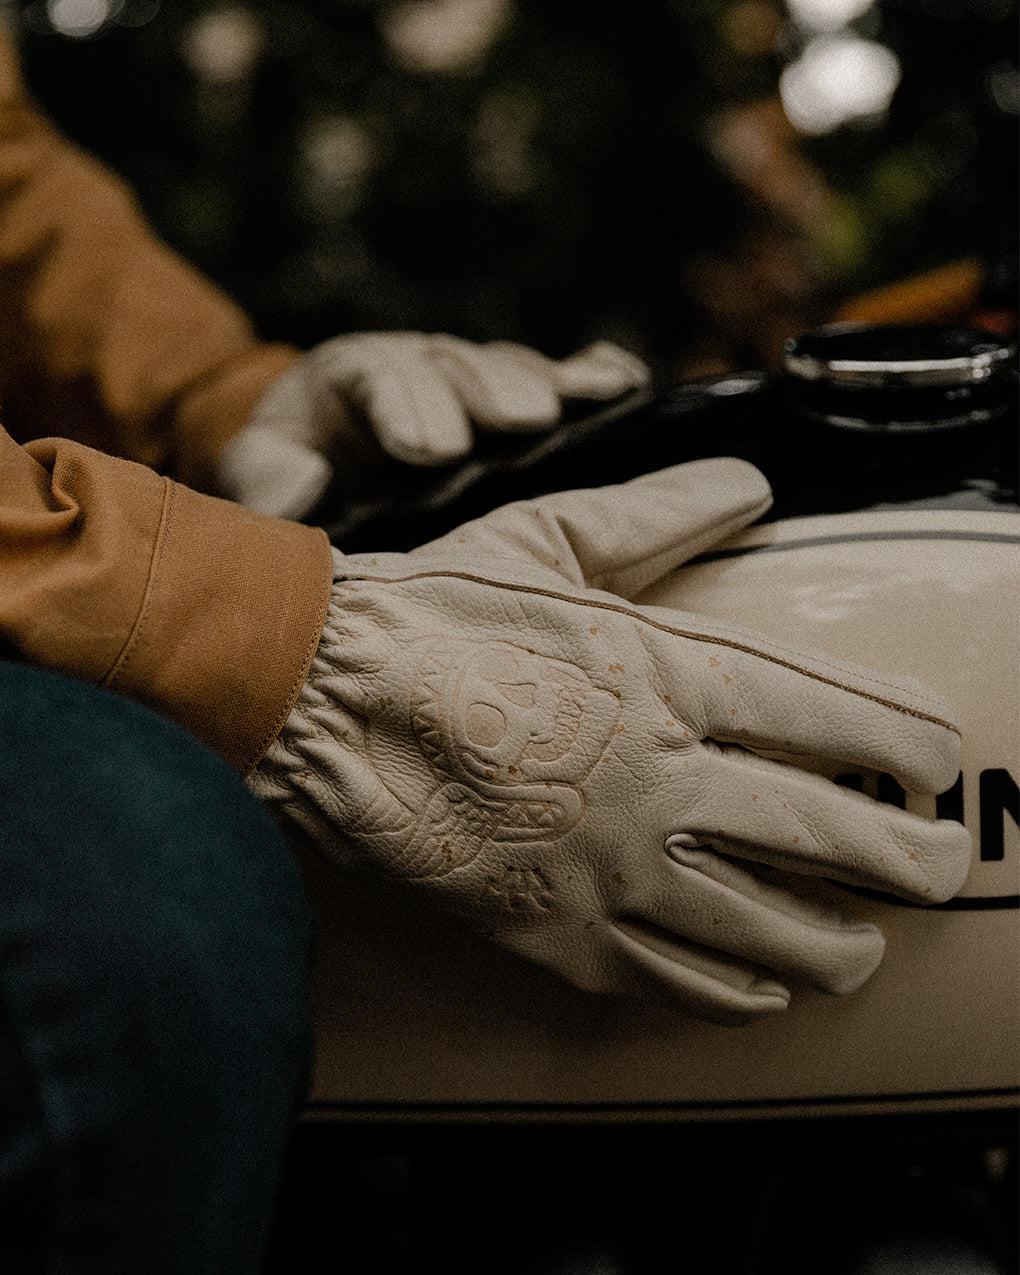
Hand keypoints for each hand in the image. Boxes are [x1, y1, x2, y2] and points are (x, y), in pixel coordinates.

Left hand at [218, 333, 649, 519]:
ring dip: (547, 385)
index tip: (430, 449)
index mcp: (348, 378)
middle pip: (454, 365)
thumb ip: (265, 477)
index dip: (405, 407)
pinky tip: (622, 382)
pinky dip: (590, 375)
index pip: (376, 379)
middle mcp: (417, 366)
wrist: (326, 462)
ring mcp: (471, 381)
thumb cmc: (294, 471)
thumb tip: (299, 484)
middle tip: (518, 420)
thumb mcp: (260, 472)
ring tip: (588, 401)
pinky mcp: (513, 402)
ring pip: (509, 370)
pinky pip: (556, 378)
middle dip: (487, 389)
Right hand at [250, 458, 970, 1022]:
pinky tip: (763, 985)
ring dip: (842, 943)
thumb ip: (660, 513)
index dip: (912, 746)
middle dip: (913, 862)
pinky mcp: (560, 935)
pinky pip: (678, 985)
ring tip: (867, 945)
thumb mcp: (549, 537)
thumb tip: (747, 478)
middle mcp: (662, 783)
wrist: (317, 699)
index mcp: (672, 676)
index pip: (838, 720)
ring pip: (771, 935)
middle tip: (942, 866)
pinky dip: (738, 993)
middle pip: (833, 841)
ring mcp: (614, 871)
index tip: (942, 762)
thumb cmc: (433, 612)